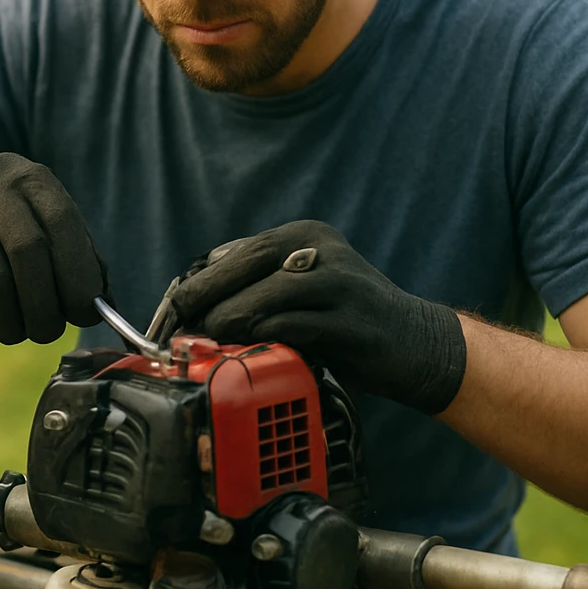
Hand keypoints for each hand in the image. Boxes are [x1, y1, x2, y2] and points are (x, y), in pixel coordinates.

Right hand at [0, 152, 106, 343]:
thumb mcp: (38, 227)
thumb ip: (76, 259)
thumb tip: (105, 306)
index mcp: (29, 178)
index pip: (63, 222)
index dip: (79, 273)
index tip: (86, 311)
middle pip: (28, 252)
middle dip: (45, 305)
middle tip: (50, 332)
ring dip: (13, 321)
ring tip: (20, 331)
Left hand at [169, 220, 466, 414]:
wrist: (416, 344)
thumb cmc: (346, 321)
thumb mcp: (303, 290)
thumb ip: (259, 286)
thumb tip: (194, 299)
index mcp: (305, 236)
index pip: (239, 252)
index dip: (200, 281)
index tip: (171, 308)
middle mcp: (321, 249)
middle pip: (246, 266)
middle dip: (206, 298)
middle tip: (177, 326)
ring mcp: (340, 282)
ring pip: (266, 296)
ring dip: (230, 322)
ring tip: (208, 341)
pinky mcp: (352, 321)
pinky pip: (295, 328)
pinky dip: (265, 340)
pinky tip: (249, 352)